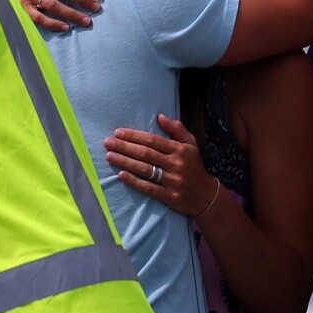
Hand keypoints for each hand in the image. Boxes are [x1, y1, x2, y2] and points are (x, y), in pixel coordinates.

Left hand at [103, 113, 218, 216]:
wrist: (206, 195)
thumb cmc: (194, 166)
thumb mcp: (191, 144)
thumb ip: (177, 128)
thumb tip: (160, 116)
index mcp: (179, 149)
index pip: (153, 140)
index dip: (134, 136)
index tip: (118, 132)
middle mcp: (175, 164)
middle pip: (145, 153)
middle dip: (124, 147)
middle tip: (107, 142)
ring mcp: (172, 181)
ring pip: (144, 169)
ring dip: (125, 162)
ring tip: (109, 156)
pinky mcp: (169, 196)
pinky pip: (148, 187)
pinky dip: (134, 181)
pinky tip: (121, 174)